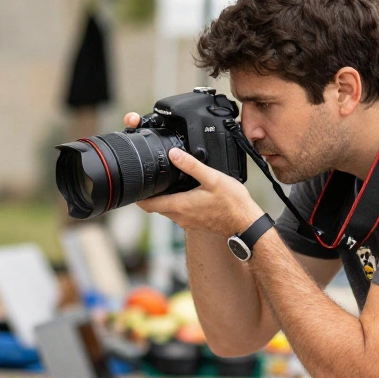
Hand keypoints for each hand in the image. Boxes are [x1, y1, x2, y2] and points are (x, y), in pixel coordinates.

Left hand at [135, 145, 263, 236]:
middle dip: (148, 196)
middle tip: (147, 181)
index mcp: (180, 206)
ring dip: (162, 200)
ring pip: (166, 210)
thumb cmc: (232, 203)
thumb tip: (174, 154)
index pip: (148, 205)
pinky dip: (174, 204)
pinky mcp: (195, 223)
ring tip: (163, 184)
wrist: (246, 223)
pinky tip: (183, 193)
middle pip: (155, 208)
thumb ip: (191, 165)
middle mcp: (180, 217)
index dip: (137, 197)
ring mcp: (187, 222)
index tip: (132, 187)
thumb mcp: (212, 178)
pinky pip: (178, 213)